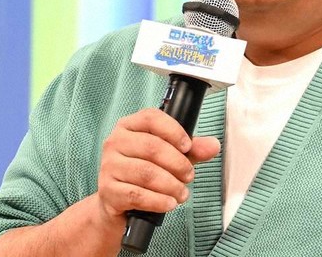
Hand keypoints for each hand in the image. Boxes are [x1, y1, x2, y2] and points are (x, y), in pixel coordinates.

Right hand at [97, 108, 220, 221]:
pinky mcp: (107, 190)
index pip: (151, 118)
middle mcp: (115, 142)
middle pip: (152, 147)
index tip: (188, 146)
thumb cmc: (144, 172)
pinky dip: (158, 200)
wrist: (117, 202)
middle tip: (189, 176)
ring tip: (182, 193)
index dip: (174, 131)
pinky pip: (137, 195)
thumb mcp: (170, 157)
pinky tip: (169, 203)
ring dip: (171, 185)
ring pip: (146, 173)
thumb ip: (192, 150)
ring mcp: (108, 166)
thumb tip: (213, 145)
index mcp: (129, 126)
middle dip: (178, 163)